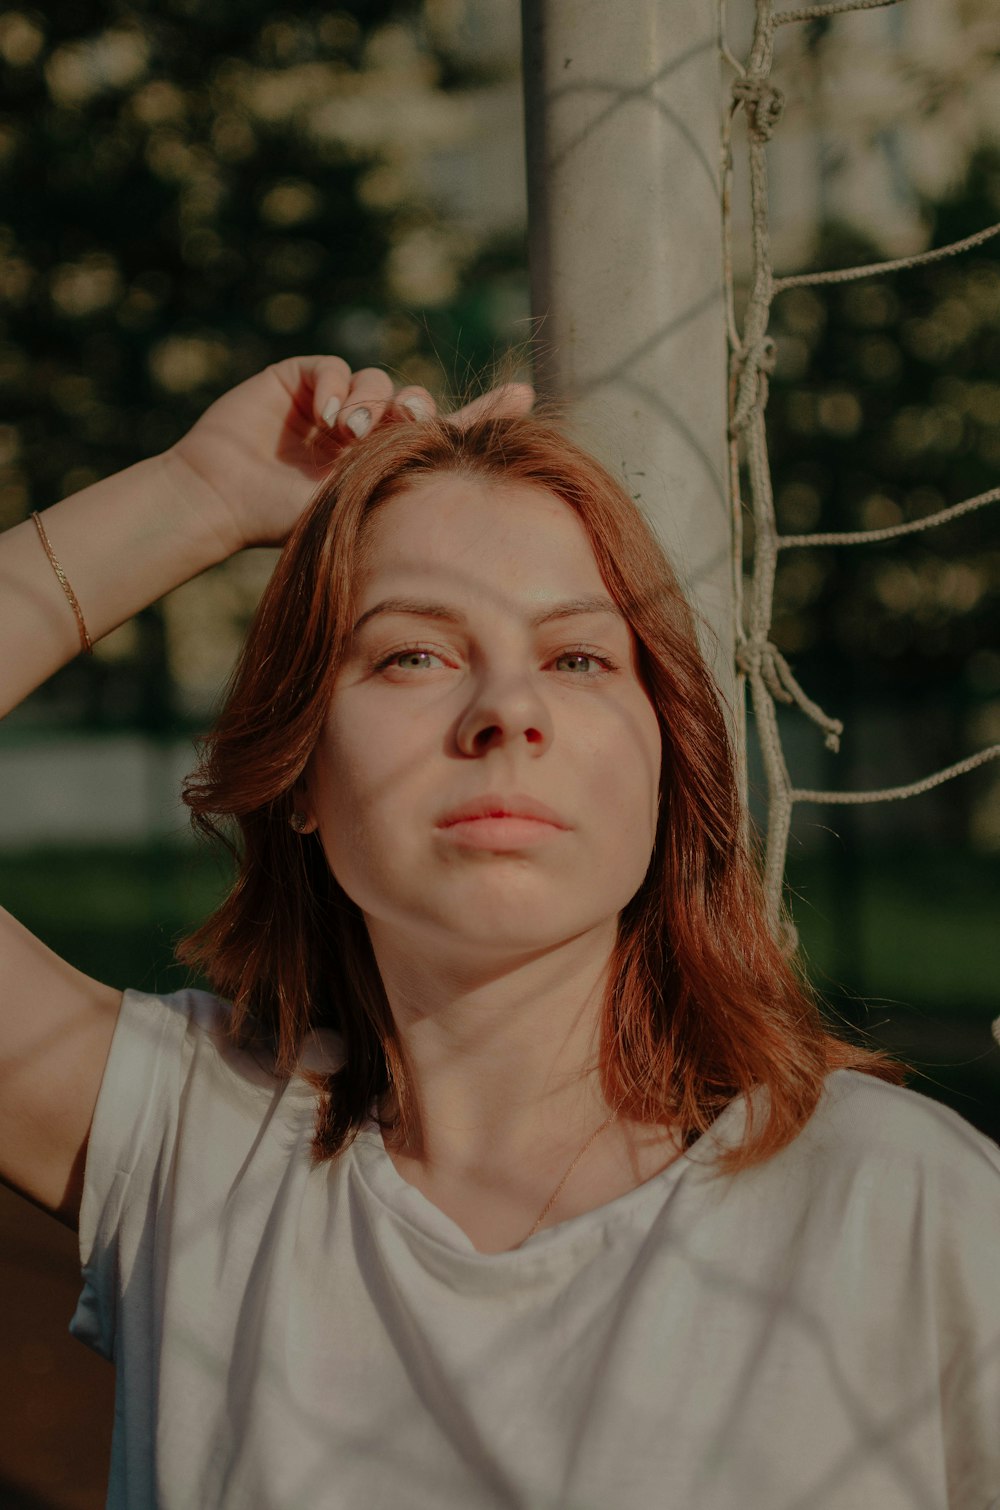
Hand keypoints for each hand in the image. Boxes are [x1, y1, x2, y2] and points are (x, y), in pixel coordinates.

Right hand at [166, 355, 533, 554]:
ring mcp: (331, 404)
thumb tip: (463, 474)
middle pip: (414, 401)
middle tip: (410, 420)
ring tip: (345, 431)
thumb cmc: (285, 519)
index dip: (481, 412)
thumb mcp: (358, 505)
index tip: (522, 394)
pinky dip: (335, 385)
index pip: (441, 432)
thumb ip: (402, 482)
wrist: (226, 500)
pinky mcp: (300, 379)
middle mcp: (361, 432)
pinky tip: (321, 416)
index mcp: (380, 465)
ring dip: (369, 401)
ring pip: (377, 381)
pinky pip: (335, 366)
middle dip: (416, 408)